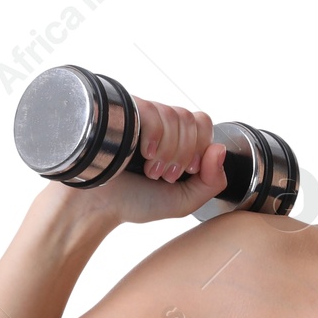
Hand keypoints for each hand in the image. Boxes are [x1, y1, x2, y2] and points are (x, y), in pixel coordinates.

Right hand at [84, 96, 226, 225]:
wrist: (96, 205)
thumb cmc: (135, 202)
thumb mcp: (184, 200)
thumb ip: (212, 182)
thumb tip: (221, 148)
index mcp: (176, 140)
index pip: (203, 123)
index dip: (201, 147)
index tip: (187, 171)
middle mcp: (160, 125)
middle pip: (192, 118)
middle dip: (185, 153)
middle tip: (166, 175)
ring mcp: (141, 117)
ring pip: (174, 114)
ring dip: (168, 150)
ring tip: (151, 170)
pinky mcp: (124, 112)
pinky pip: (152, 111)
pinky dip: (155, 136)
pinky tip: (144, 154)